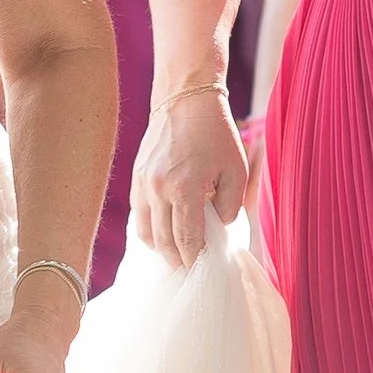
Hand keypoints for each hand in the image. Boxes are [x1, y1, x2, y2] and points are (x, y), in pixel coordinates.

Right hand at [130, 89, 246, 266]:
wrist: (185, 100)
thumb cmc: (216, 133)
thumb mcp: (236, 169)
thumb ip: (230, 204)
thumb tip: (218, 227)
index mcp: (185, 188)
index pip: (187, 239)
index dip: (194, 260)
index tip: (201, 271)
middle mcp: (159, 189)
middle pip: (164, 242)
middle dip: (178, 260)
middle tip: (189, 271)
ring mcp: (143, 185)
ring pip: (146, 233)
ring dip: (161, 249)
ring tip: (175, 257)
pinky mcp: (136, 179)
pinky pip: (139, 216)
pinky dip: (149, 231)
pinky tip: (163, 235)